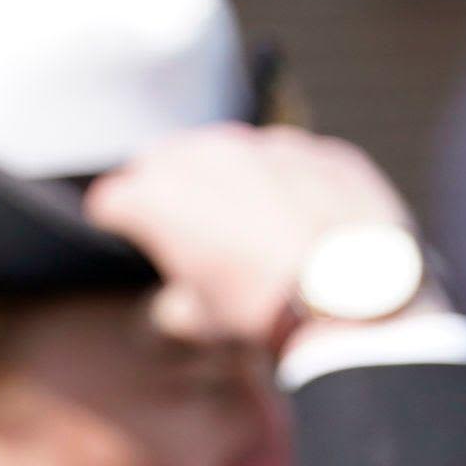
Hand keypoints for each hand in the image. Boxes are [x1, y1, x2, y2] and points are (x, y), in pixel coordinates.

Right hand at [82, 124, 433, 350]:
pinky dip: (286, 179)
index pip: (110, 199)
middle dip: (166, 187)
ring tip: (246, 217)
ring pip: (229, 149)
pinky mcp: (319, 150)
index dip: (117, 222)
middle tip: (185, 223)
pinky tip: (300, 216)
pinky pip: (290, 158)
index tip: (128, 237)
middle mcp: (202, 156)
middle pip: (164, 159)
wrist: (354, 300)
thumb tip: (176, 302)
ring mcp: (265, 144)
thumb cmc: (262, 311)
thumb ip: (172, 302)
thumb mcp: (198, 321)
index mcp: (155, 196)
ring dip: (226, 175)